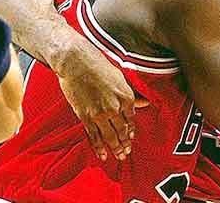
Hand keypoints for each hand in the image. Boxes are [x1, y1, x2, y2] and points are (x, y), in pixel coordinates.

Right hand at [53, 39, 146, 161]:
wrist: (75, 62)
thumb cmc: (98, 65)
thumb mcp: (120, 77)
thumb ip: (131, 93)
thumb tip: (144, 102)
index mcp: (126, 96)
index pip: (131, 118)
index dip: (131, 130)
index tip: (131, 138)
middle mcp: (115, 106)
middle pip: (122, 130)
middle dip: (125, 143)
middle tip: (126, 153)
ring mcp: (99, 113)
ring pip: (109, 135)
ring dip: (115, 148)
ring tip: (119, 156)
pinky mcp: (85, 116)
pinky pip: (93, 135)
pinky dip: (98, 147)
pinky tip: (102, 155)